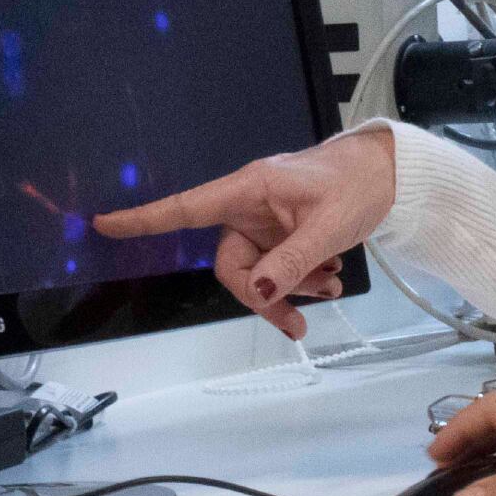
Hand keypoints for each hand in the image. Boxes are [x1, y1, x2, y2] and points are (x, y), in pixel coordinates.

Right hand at [93, 128, 394, 339]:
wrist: (392, 175)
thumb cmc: (358, 183)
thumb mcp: (329, 224)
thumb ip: (292, 260)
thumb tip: (257, 292)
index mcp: (249, 189)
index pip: (186, 207)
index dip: (144, 218)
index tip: (104, 224)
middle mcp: (250, 206)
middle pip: (232, 264)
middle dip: (263, 294)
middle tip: (299, 319)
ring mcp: (267, 222)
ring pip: (260, 272)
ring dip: (293, 288)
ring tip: (332, 285)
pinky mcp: (285, 234)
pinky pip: (280, 268)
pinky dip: (304, 280)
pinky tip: (333, 275)